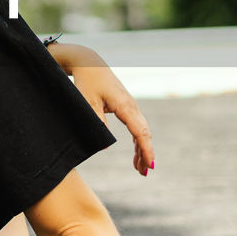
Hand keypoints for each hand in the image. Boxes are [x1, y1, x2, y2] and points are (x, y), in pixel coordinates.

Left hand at [47, 42, 154, 176]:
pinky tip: (136, 152)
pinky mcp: (125, 105)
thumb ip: (97, 123)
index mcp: (124, 105)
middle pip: (144, 133)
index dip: (146, 150)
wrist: (87, 62)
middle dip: (146, 153)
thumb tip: (105, 147)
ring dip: (141, 149)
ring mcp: (129, 105)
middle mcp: (131, 105)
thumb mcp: (87, 103)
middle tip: (144, 173)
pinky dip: (137, 140)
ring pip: (141, 130)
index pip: (140, 132)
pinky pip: (135, 125)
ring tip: (140, 168)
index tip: (150, 165)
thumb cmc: (86, 81)